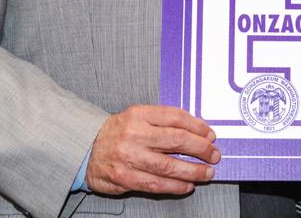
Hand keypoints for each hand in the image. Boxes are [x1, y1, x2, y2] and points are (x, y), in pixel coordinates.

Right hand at [85, 105, 219, 196]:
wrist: (85, 148)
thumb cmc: (118, 132)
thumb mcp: (137, 116)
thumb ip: (163, 121)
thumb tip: (197, 131)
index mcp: (139, 114)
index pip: (176, 118)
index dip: (198, 127)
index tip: (211, 135)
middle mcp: (134, 134)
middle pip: (176, 141)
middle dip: (201, 149)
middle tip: (214, 155)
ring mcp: (128, 157)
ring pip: (168, 166)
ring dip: (192, 171)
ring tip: (206, 173)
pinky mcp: (123, 178)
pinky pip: (155, 184)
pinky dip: (175, 186)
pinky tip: (187, 185)